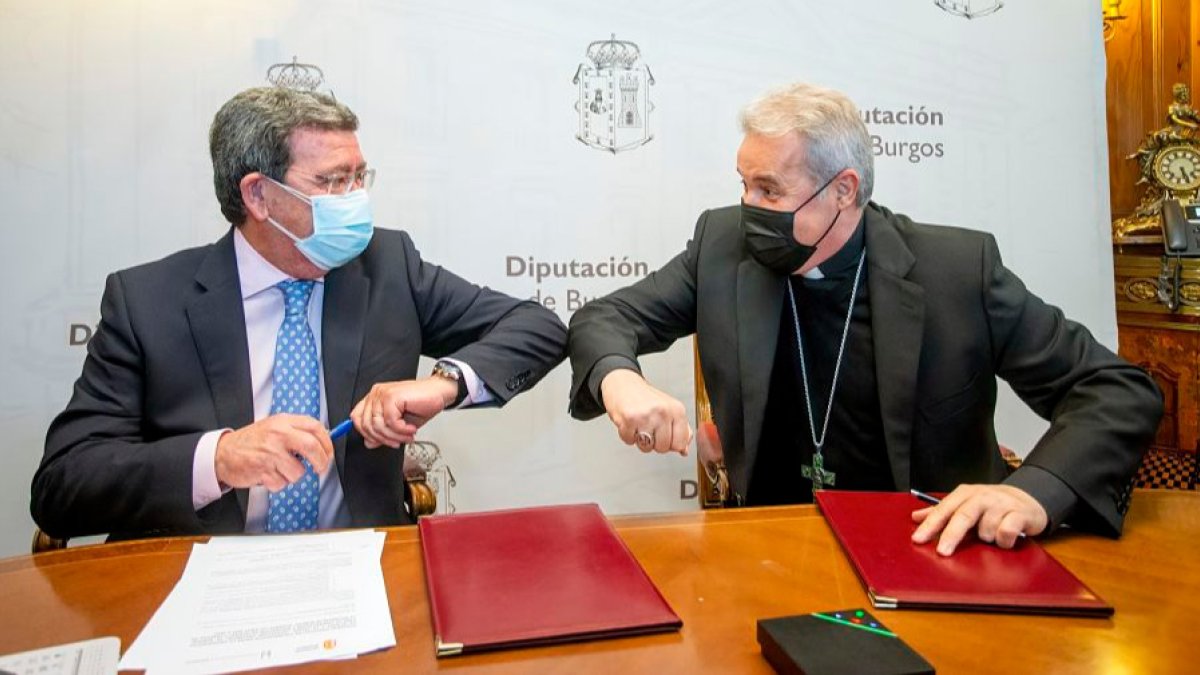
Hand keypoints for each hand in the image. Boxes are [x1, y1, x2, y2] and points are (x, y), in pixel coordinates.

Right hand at [214, 414, 333, 491]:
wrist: (223, 453)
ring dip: (292, 476)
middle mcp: (278, 434)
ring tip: (279, 469)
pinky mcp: (263, 470)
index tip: (329, 453)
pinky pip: (282, 483)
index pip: (316, 427)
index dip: (327, 442)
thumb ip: (296, 431)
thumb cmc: (251, 441)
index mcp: (283, 421)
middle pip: (313, 447)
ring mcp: (270, 452)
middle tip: (320, 468)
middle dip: (321, 462)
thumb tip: (323, 443)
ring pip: (298, 471)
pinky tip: (267, 474)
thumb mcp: (274, 427)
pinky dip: (277, 483)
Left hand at [350, 377, 457, 448]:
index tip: (379, 442)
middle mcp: (376, 394)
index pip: (356, 419)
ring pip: (378, 425)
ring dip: (394, 435)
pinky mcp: (392, 396)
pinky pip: (390, 421)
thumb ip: (382, 432)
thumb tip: (369, 443)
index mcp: (374, 399)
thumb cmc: (421, 405)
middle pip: (366, 425)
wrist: (439, 393)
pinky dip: (402, 429)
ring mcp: (383, 394)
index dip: (366, 434)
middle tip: (398, 442)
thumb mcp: (399, 424)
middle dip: (383, 439)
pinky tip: (410, 428)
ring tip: (407, 435)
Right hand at [599, 369, 692, 454]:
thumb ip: (681, 429)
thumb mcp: (669, 409)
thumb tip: (684, 449)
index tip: (665, 436)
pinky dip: (627, 435)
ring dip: (640, 441)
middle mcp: (663, 412)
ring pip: (646, 447)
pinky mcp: (629, 419)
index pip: (680, 443)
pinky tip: (630, 423)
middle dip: (654, 443)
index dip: (671, 445)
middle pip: (663, 448)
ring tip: (639, 426)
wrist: (623, 383)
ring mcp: (646, 415)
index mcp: (677, 410)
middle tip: (649, 428)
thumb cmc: (645, 397)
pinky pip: (629, 441)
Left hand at [911, 484, 1048, 555]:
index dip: (930, 525)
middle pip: (963, 516)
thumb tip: (915, 517)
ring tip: (991, 535)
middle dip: (951, 535)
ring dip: (987, 538)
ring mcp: (1001, 504)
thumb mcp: (964, 505)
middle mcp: (981, 496)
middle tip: (942, 552)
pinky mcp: (1019, 514)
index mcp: (964, 494)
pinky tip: (1006, 539)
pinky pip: (1006, 532)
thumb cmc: (991, 505)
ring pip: (986, 529)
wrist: (1027, 499)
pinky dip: (1004, 540)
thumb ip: (941, 512)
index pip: (944, 510)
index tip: (918, 539)